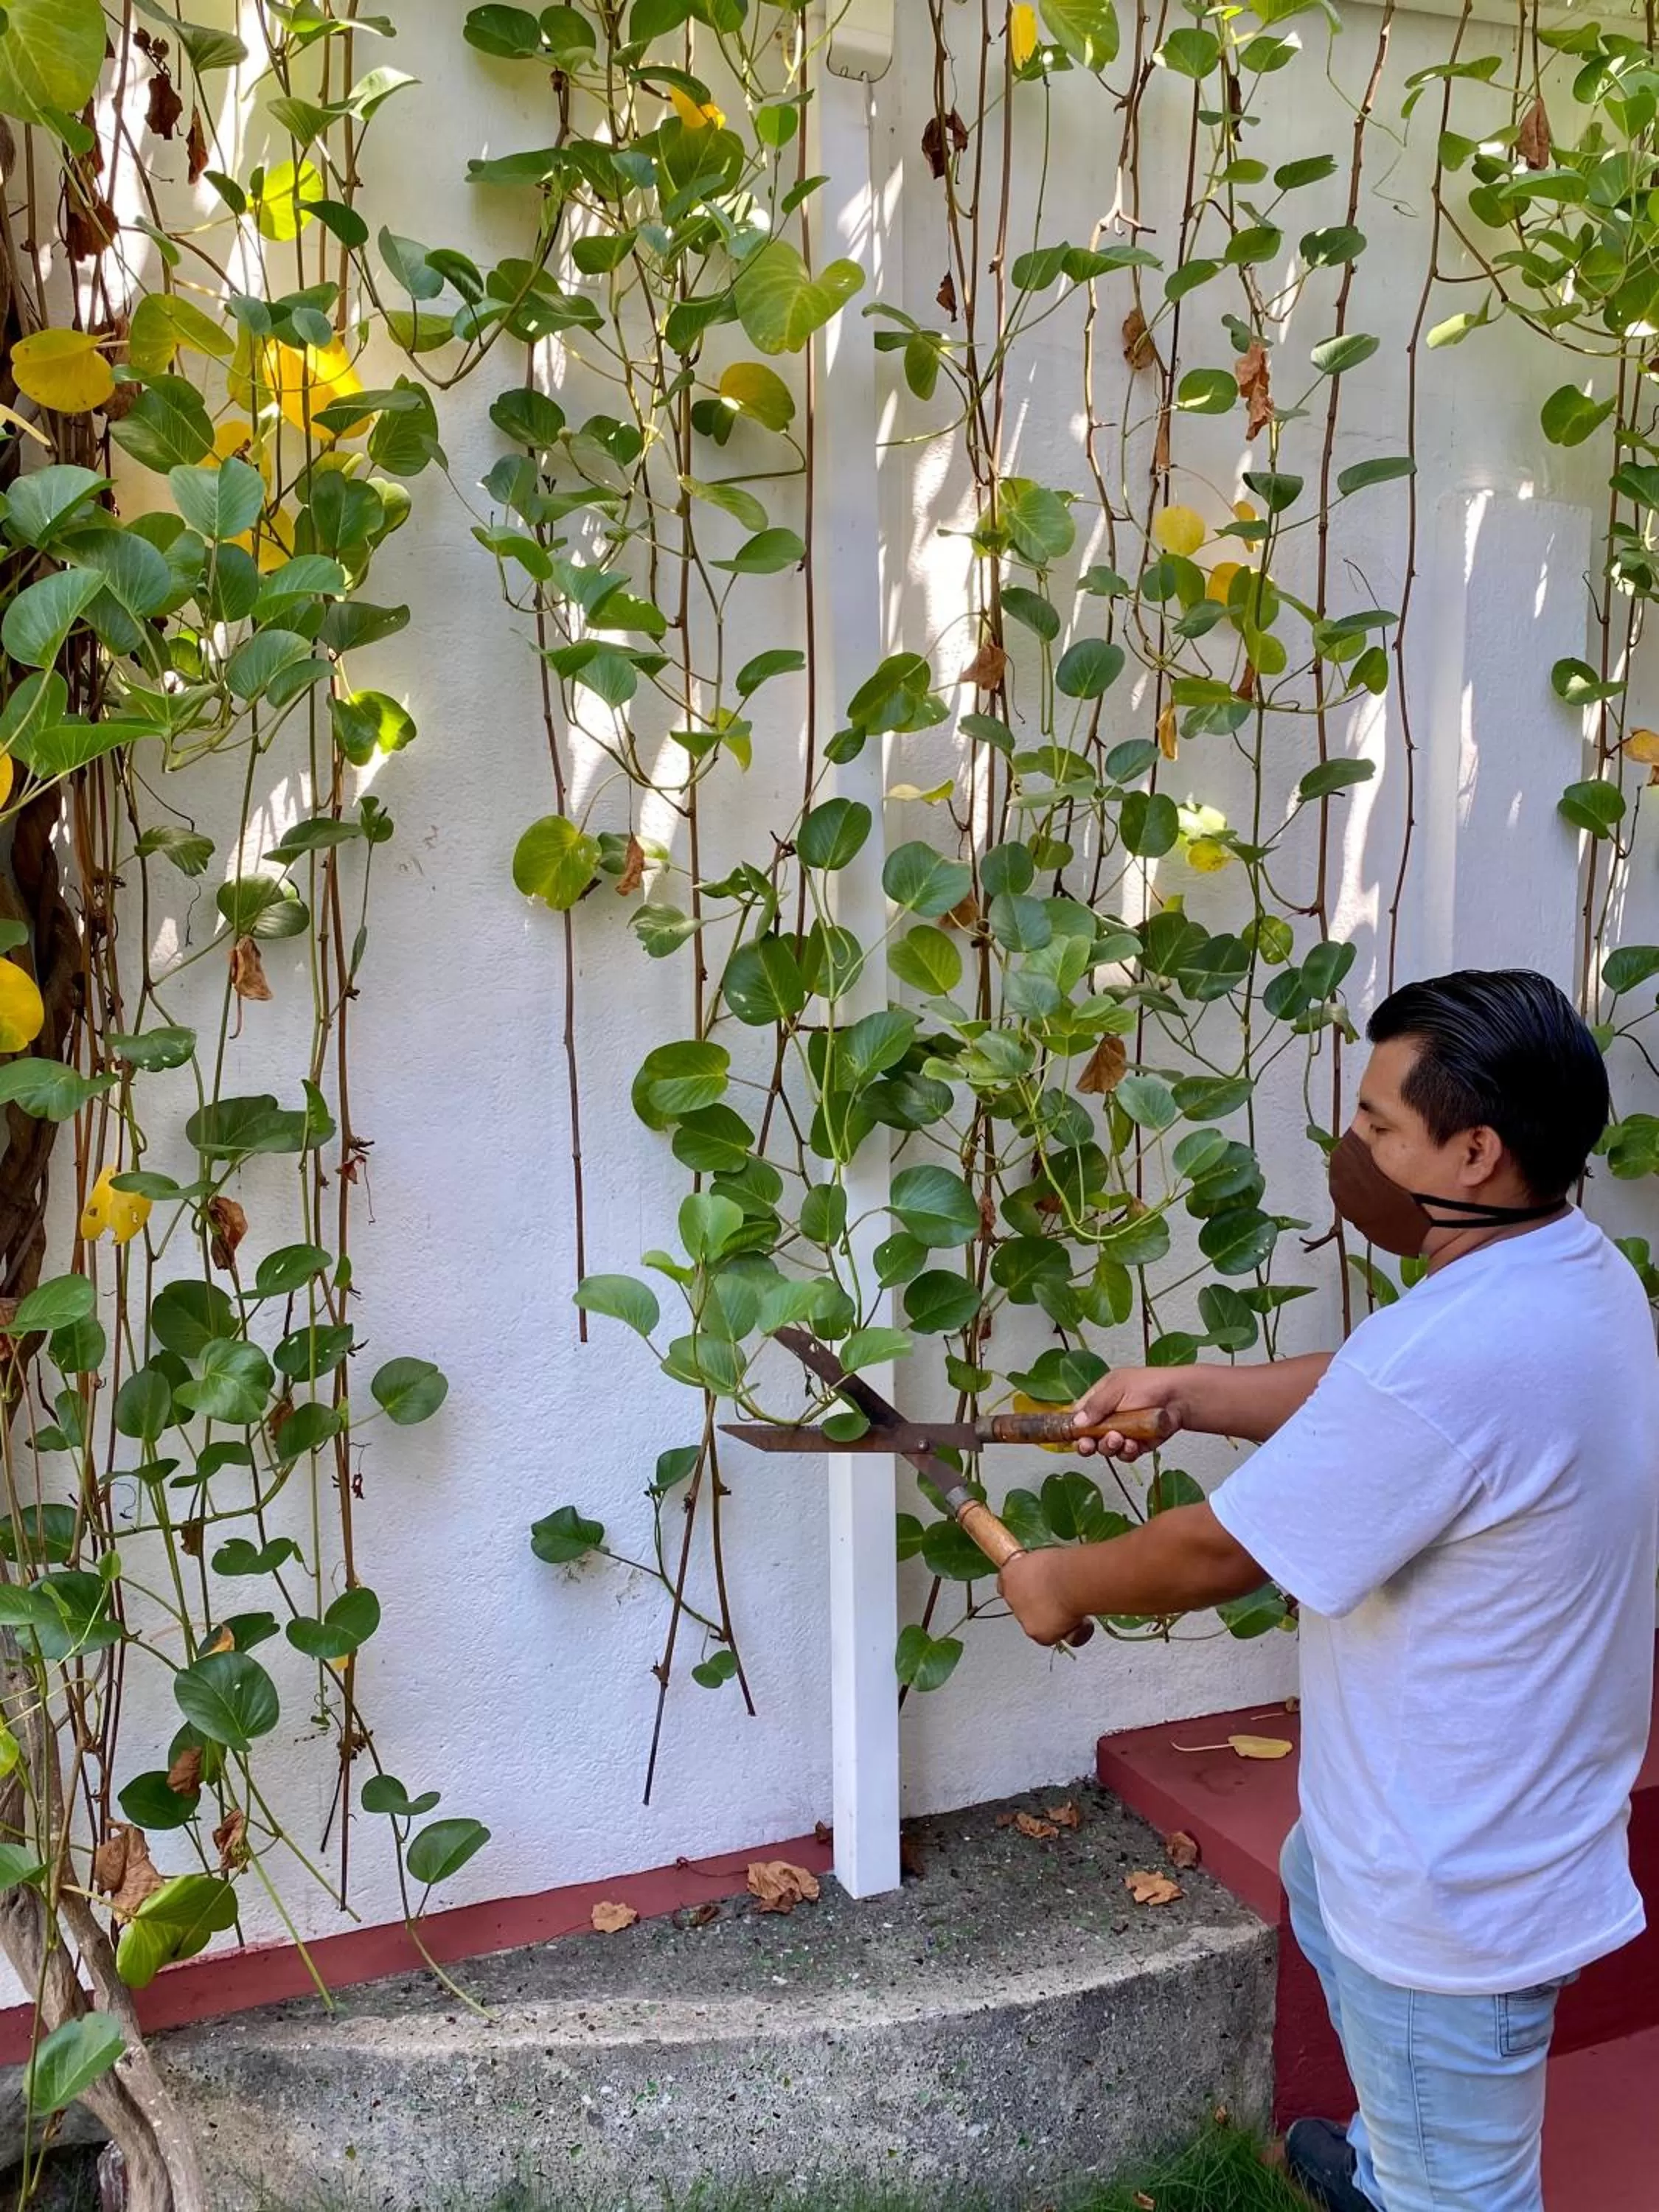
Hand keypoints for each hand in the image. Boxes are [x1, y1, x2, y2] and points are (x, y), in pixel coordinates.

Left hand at [998, 1548, 1086, 1646]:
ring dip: (1050, 1620)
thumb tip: (1047, 1574)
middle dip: (1037, 1605)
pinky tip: (1076, 1624)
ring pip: (1035, 1623)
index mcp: (1009, 1574)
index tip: (1035, 1588)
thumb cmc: (1063, 1564)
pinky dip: (1063, 1632)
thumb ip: (1039, 1570)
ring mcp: (1022, 1617)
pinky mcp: (1037, 1634)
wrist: (1071, 1581)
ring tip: (1071, 1612)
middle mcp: (1011, 1597)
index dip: (1023, 1588)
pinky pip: (1049, 1636)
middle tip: (1057, 1601)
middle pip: (1021, 1605)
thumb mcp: (1045, 1559)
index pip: (1006, 1585)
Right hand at [1071, 1366, 1187, 1459]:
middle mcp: (1109, 1417)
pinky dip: (1127, 1452)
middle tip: (1089, 1445)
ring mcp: (1124, 1432)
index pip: (1079, 1416)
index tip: (1072, 1436)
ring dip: (1109, 1447)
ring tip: (1119, 1438)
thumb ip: (1095, 1405)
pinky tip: (1133, 1444)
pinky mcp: (1138, 1444)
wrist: (1180, 1398)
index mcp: (1100, 1399)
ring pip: (1107, 1449)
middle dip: (1088, 1444)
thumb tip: (1077, 1423)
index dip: (1073, 1428)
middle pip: (1089, 1438)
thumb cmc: (1150, 1385)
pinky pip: (1126, 1454)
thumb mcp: (1117, 1388)